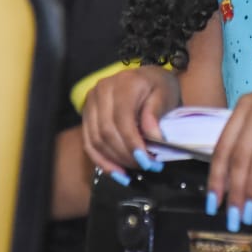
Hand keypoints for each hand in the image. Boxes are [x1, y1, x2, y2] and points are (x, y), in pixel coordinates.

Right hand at [81, 65, 180, 179]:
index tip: (146, 161)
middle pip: (106, 131)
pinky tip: (117, 172)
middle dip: (125, 154)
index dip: (132, 143)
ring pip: (95, 140)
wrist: (145, 79)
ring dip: (114, 160)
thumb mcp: (165, 95)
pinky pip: (89, 143)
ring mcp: (90, 103)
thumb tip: (153, 137)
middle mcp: (102, 91)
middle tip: (144, 167)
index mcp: (123, 83)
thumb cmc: (158, 87)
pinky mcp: (86, 115)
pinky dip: (102, 161)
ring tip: (132, 171)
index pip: (122, 119)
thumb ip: (156, 114)